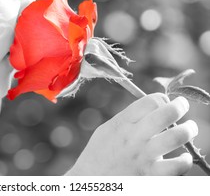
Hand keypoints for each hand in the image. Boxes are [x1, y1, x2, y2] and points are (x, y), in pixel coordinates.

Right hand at [66, 93, 197, 174]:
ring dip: (188, 130)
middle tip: (182, 105)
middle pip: (165, 114)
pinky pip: (177, 167)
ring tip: (190, 128)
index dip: (161, 98)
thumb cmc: (98, 154)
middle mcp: (134, 138)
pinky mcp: (151, 177)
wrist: (89, 182)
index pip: (149, 102)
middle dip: (179, 106)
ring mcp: (143, 157)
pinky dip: (185, 160)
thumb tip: (151, 108)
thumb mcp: (107, 130)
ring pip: (175, 137)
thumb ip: (127, 119)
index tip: (165, 102)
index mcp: (121, 124)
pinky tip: (184, 158)